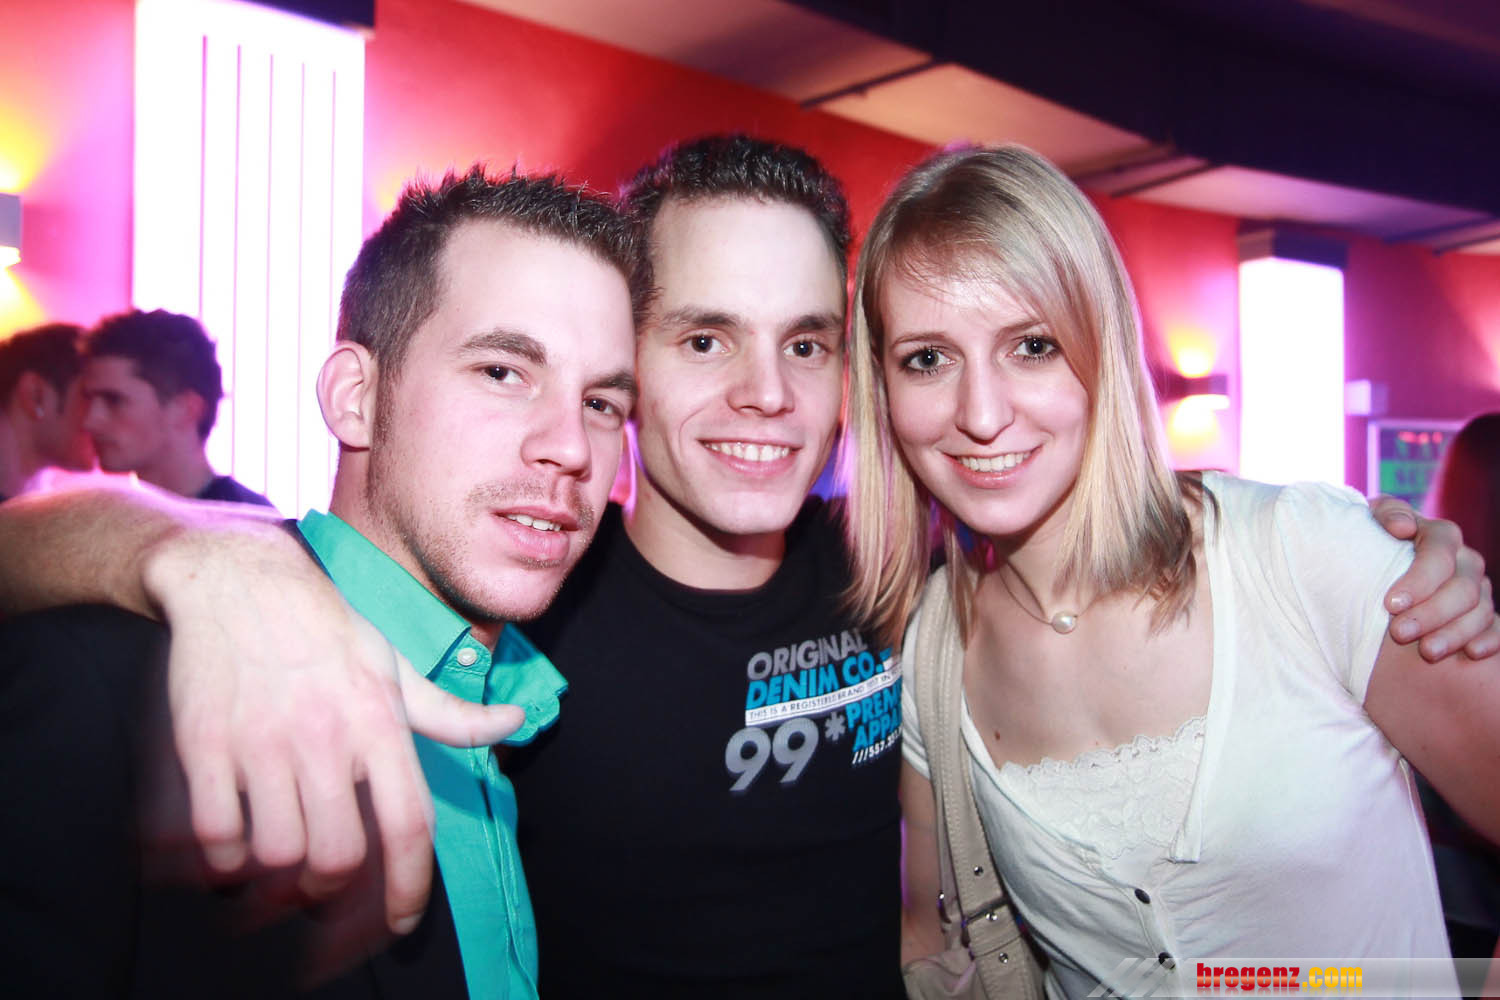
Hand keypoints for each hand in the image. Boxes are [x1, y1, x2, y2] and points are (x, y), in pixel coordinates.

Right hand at [142, 518, 524, 934]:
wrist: (238, 577)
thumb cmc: (327, 627)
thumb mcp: (397, 665)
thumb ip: (452, 713)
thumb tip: (516, 724)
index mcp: (380, 722)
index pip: (410, 825)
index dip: (410, 888)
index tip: (404, 922)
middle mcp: (326, 736)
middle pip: (339, 858)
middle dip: (333, 892)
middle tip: (325, 887)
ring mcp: (262, 741)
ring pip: (277, 856)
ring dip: (276, 880)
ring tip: (278, 870)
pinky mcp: (204, 743)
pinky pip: (214, 834)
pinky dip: (222, 858)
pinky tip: (231, 845)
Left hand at [1370, 496, 1498, 660]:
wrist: (1379, 561)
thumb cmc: (1375, 539)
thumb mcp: (1373, 518)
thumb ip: (1387, 514)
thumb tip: (1404, 527)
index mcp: (1442, 535)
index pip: (1439, 555)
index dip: (1419, 581)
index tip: (1390, 604)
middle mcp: (1466, 561)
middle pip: (1462, 589)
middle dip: (1431, 614)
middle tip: (1399, 633)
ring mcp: (1478, 588)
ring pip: (1480, 612)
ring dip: (1455, 633)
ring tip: (1427, 651)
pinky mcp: (1482, 613)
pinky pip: (1497, 627)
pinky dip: (1489, 639)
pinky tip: (1472, 652)